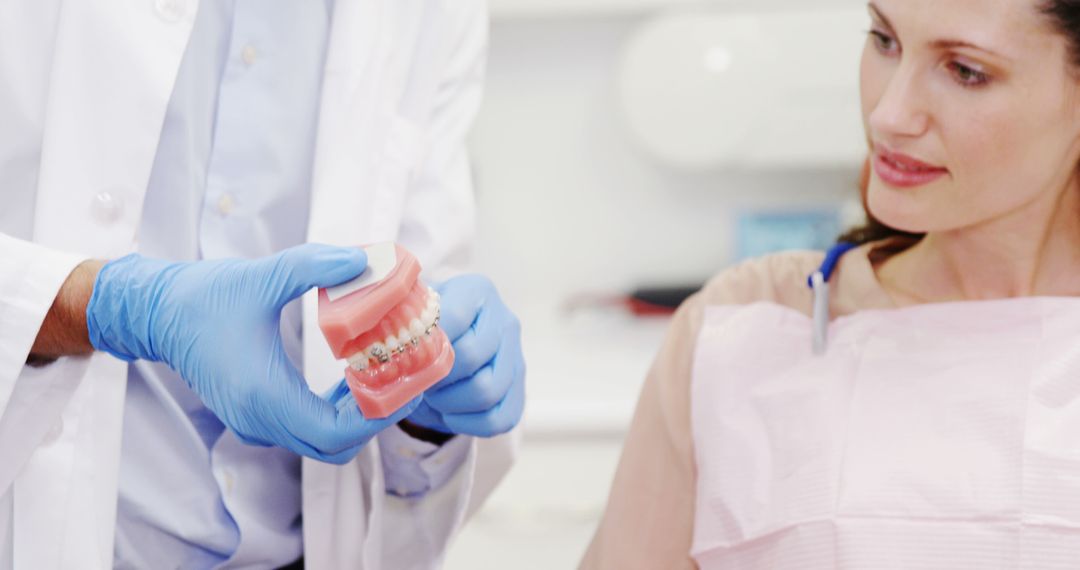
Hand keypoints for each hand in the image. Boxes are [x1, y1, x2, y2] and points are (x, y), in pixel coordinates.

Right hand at [86, 243, 419, 463]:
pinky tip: (350, 376)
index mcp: (264, 396)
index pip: (334, 433)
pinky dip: (334, 412)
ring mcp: (254, 423)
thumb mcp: (263, 275)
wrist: (156, 313)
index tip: (406, 389)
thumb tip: (363, 260)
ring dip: (355, 416)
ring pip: (320, 441)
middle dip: (374, 419)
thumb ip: (314, 266)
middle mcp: (259, 420)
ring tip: (383, 374)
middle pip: (334, 446)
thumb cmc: (204, 296)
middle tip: (404, 381)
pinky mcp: (254, 416)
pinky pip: (304, 429)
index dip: (377, 417)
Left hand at [406, 275, 524, 437]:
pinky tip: (448, 411)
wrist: (442, 352)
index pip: (453, 317)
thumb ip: (402, 316)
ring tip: (432, 395)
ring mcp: (516, 358)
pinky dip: (465, 422)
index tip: (406, 353)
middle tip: (417, 380)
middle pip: (470, 356)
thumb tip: (385, 337)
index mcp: (477, 292)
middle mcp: (504, 321)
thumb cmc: (422, 330)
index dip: (427, 342)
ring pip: (486, 390)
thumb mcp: (410, 312)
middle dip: (436, 375)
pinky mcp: (519, 394)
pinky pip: (497, 419)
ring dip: (449, 401)